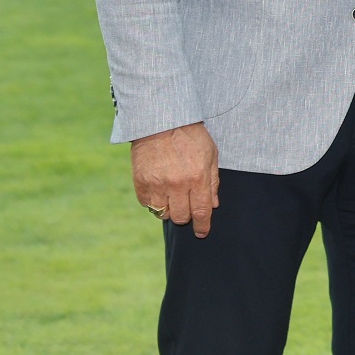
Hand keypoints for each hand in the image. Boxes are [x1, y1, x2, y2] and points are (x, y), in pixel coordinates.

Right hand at [132, 122, 218, 236]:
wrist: (161, 121)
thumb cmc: (191, 136)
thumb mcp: (210, 155)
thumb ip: (213, 181)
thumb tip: (213, 205)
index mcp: (198, 177)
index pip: (201, 211)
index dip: (202, 225)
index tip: (202, 233)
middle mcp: (177, 184)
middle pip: (181, 216)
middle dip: (186, 215)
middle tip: (187, 204)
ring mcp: (157, 184)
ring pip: (163, 213)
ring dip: (170, 209)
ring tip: (173, 195)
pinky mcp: (140, 182)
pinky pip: (147, 204)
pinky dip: (154, 202)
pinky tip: (159, 190)